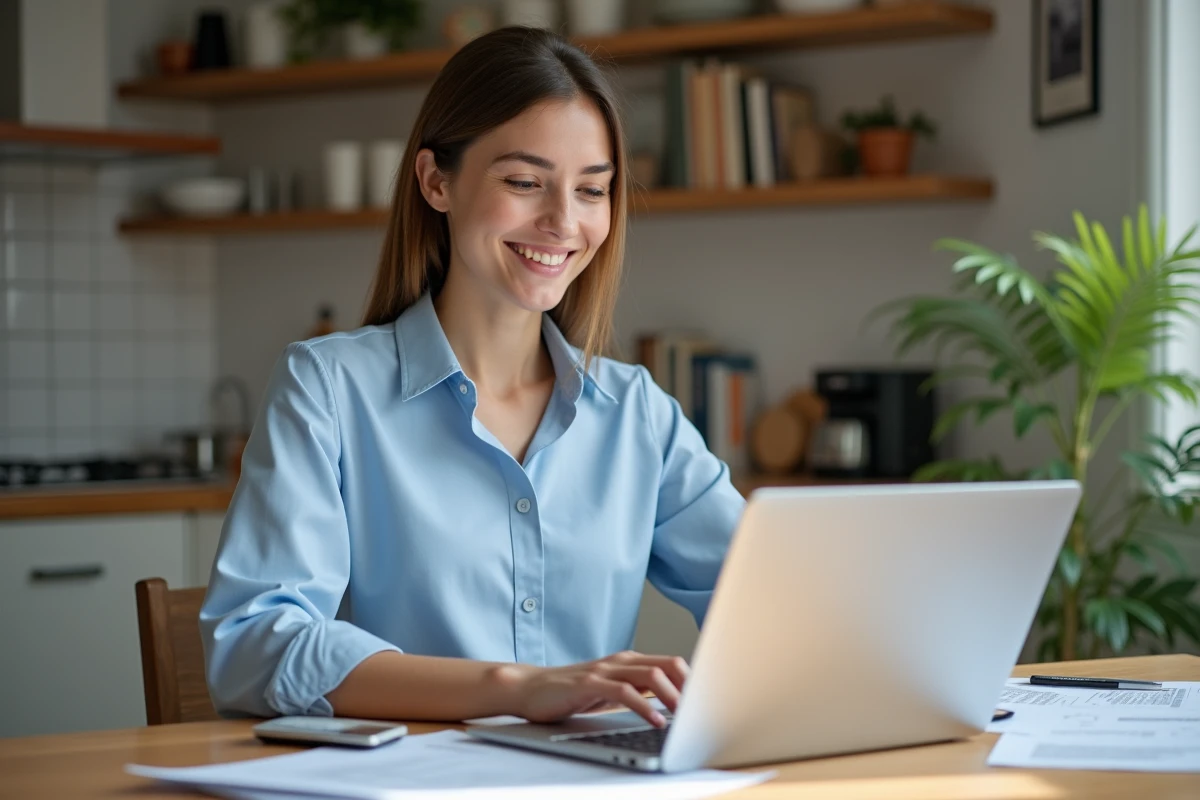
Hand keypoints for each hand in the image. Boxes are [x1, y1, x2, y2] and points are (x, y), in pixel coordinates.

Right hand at [503, 650, 689, 727]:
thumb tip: (671, 704)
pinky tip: (656, 721)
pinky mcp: (589, 684)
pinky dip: (644, 707)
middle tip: (703, 709)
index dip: (693, 680)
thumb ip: (636, 692)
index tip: (709, 701)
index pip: (671, 663)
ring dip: (672, 696)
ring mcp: (604, 670)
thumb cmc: (571, 693)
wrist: (530, 688)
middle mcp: (620, 661)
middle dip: (689, 687)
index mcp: (628, 662)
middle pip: (667, 665)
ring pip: (649, 675)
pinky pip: (624, 692)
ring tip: (686, 716)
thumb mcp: (609, 691)